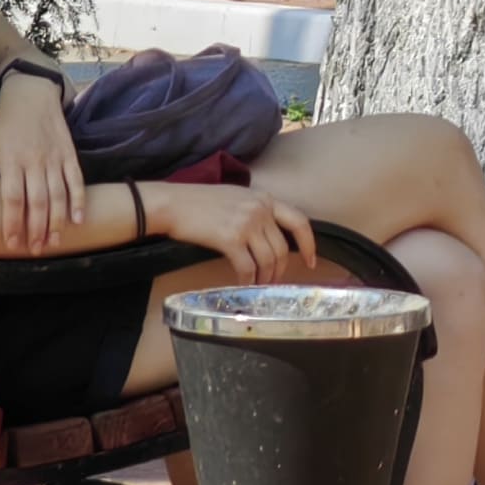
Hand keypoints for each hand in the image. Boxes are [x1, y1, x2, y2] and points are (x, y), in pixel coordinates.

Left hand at [0, 72, 87, 250]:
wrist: (33, 92)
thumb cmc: (5, 120)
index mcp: (11, 158)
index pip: (12, 196)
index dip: (12, 221)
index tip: (11, 243)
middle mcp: (35, 160)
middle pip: (37, 200)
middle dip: (36, 228)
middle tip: (33, 250)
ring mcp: (54, 157)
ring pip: (58, 194)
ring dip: (56, 221)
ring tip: (52, 243)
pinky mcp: (69, 154)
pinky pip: (76, 180)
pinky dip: (78, 201)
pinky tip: (77, 221)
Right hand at [146, 175, 312, 281]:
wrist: (172, 203)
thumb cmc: (199, 202)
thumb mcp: (236, 198)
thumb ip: (255, 212)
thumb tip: (267, 237)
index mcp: (265, 198)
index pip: (299, 221)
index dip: (309, 244)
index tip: (311, 262)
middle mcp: (260, 210)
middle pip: (282, 248)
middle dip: (280, 270)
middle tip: (273, 282)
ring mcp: (247, 224)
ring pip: (268, 260)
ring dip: (265, 278)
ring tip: (258, 286)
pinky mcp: (230, 239)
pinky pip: (248, 267)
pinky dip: (248, 280)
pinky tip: (243, 285)